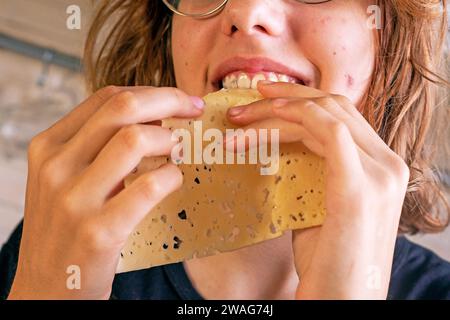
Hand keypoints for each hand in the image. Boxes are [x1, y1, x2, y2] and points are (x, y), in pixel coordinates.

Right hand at [8, 86, 203, 299]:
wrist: (48, 289)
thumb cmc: (65, 229)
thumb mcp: (66, 179)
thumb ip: (98, 146)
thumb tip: (153, 115)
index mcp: (49, 147)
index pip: (107, 98)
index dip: (151, 92)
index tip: (179, 100)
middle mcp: (56, 166)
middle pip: (123, 108)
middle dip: (171, 100)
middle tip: (195, 109)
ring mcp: (75, 199)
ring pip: (136, 139)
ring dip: (171, 139)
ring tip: (180, 151)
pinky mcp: (99, 231)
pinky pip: (150, 186)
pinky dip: (172, 176)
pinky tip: (174, 179)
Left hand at [227, 81, 409, 298]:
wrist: (342, 302)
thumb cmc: (327, 261)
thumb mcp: (320, 206)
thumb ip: (311, 172)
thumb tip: (278, 148)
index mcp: (381, 167)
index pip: (342, 116)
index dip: (302, 100)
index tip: (264, 100)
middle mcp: (388, 163)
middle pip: (335, 106)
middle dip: (284, 99)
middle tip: (242, 106)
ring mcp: (379, 173)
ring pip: (325, 114)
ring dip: (276, 111)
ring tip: (238, 120)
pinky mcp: (360, 186)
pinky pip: (328, 131)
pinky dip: (293, 119)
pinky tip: (261, 125)